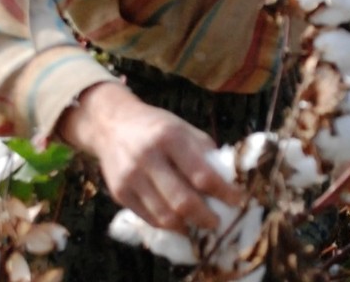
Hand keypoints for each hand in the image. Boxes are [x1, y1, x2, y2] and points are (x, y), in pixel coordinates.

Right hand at [57, 82, 245, 233]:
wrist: (112, 125)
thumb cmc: (156, 127)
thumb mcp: (183, 128)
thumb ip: (204, 152)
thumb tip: (227, 181)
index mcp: (170, 137)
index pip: (202, 175)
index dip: (223, 193)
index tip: (237, 201)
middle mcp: (148, 157)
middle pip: (183, 201)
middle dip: (206, 217)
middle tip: (217, 222)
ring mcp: (131, 177)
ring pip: (165, 216)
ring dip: (187, 226)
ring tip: (198, 225)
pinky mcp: (120, 193)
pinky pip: (149, 219)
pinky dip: (168, 225)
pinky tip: (179, 222)